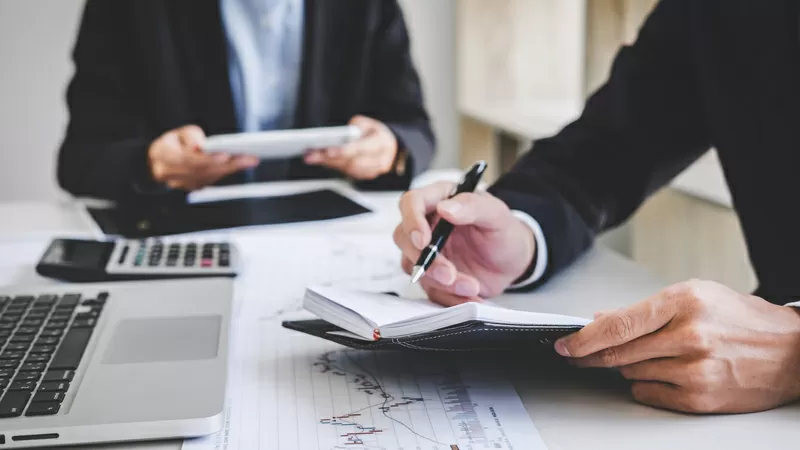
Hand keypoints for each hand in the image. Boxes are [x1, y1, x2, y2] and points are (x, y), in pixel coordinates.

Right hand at [148, 125, 258, 190]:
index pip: (187, 159)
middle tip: (247, 158)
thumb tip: (201, 146)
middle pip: (203, 171)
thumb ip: (191, 137)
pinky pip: (212, 180)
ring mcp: (182, 183)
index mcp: (163, 155)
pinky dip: (227, 172)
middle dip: (227, 164)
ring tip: (248, 160)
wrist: (160, 160)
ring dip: (231, 169)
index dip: (207, 159)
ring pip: (209, 177)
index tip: (224, 155)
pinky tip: (240, 165)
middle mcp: (170, 173)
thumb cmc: (172, 144)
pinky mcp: (193, 186)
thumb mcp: (179, 132)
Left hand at [304, 115, 397, 179]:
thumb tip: (336, 137)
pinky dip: (333, 167)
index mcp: (381, 143)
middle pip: (351, 162)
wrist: (389, 145)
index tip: (327, 151)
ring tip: (311, 157)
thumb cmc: (375, 132)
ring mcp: (373, 171)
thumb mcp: (366, 123)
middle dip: (329, 159)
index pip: (361, 148)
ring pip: (348, 170)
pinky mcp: (365, 176)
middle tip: (310, 154)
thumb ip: (353, 128)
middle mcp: (379, 160)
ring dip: (328, 164)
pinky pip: (347, 174)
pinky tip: (320, 161)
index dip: (343, 151)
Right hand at [393, 182, 535, 305]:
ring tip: (472, 286)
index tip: (424, 241)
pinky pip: (431, 290)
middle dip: (426, 260)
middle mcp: (428, 225)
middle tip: (449, 274)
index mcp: (440, 199)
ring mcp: (428, 252)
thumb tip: (445, 208)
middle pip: (404, 237)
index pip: (412, 202)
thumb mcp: (497, 214)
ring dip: (440, 282)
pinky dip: (450, 297)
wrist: (514, 262)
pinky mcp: (432, 276)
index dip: (412, 221)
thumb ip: (472, 206)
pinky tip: (471, 296)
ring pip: (414, 267)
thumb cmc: (504, 232)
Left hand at [555, 279, 799, 412]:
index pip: (619, 324)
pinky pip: (648, 394)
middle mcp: (689, 335)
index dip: (584, 337)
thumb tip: (599, 320)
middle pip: (618, 353)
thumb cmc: (740, 318)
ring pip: (630, 373)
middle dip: (592, 356)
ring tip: (654, 355)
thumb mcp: (694, 296)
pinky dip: (646, 385)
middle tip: (578, 356)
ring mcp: (695, 369)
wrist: (791, 351)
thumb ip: (643, 310)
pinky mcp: (700, 397)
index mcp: (683, 302)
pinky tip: (664, 373)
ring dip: (628, 367)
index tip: (564, 344)